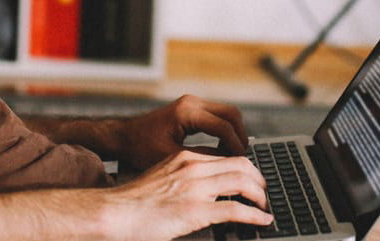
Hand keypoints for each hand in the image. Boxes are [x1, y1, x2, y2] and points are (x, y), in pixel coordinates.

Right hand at [101, 150, 272, 240]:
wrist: (114, 212)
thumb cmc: (131, 202)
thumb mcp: (160, 178)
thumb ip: (181, 179)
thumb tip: (199, 190)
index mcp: (183, 158)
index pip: (225, 156)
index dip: (245, 168)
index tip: (252, 179)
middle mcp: (193, 167)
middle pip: (241, 164)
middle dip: (259, 179)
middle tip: (264, 192)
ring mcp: (195, 188)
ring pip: (243, 183)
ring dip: (260, 196)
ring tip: (265, 206)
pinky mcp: (196, 211)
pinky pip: (236, 210)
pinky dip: (255, 216)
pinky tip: (263, 221)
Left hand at [116, 95, 248, 170]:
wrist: (124, 136)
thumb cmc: (141, 148)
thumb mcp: (172, 158)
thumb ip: (201, 158)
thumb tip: (227, 163)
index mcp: (186, 112)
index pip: (223, 126)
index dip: (235, 145)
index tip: (241, 162)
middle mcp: (191, 102)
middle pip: (231, 113)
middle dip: (240, 135)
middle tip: (242, 157)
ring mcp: (192, 102)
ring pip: (227, 112)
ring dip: (234, 131)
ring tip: (234, 154)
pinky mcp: (191, 107)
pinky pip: (217, 114)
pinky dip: (225, 129)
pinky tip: (223, 147)